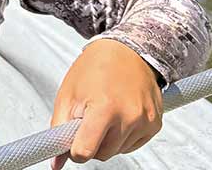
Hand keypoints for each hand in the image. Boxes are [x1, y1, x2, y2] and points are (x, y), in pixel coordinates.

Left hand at [49, 39, 162, 168]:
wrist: (126, 51)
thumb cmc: (95, 67)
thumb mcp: (68, 95)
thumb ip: (59, 130)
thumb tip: (56, 161)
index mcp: (105, 108)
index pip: (85, 151)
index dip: (74, 149)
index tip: (72, 140)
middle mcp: (129, 117)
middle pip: (103, 154)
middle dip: (91, 143)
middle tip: (88, 119)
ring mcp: (145, 121)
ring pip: (117, 151)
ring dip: (107, 140)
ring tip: (104, 113)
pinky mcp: (155, 124)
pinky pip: (132, 144)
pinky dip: (122, 136)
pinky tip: (118, 116)